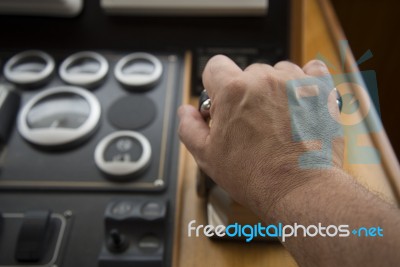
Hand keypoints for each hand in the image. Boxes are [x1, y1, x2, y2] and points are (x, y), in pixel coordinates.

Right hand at [178, 55, 342, 216]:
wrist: (299, 189)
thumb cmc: (255, 176)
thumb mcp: (207, 156)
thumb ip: (189, 127)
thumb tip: (186, 112)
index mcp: (233, 91)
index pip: (215, 66)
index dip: (214, 85)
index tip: (221, 102)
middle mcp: (264, 80)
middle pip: (247, 72)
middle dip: (245, 92)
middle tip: (250, 122)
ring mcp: (294, 82)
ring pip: (277, 72)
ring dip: (274, 89)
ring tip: (277, 118)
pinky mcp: (320, 91)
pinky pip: (311, 69)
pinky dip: (304, 81)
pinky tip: (299, 99)